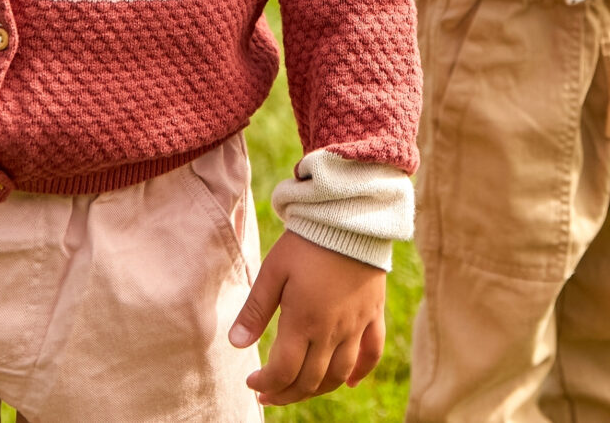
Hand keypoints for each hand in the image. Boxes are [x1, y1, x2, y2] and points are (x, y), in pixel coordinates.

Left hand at [226, 230, 387, 405]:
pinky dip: (360, 372)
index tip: (253, 383)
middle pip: (310, 380)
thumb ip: (255, 311)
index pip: (284, 372)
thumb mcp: (273, 272)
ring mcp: (356, 325)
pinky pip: (372, 353)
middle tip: (269, 392)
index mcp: (304, 322)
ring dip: (317, 389)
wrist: (349, 217)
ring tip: (299, 389)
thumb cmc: (306, 242)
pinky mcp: (373, 314)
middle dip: (285, 393)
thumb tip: (236, 344)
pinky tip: (347, 382)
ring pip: (339, 374)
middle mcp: (332, 331)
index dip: (266, 384)